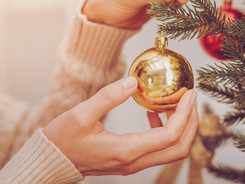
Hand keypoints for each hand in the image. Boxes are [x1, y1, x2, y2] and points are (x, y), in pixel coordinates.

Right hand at [43, 76, 198, 175]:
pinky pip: (158, 148)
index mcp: (126, 150)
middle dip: (190, 122)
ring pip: (171, 150)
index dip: (185, 114)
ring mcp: (134, 163)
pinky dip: (165, 130)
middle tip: (190, 98)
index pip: (170, 136)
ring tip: (175, 103)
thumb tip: (134, 81)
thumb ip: (109, 96)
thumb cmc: (63, 140)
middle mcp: (135, 161)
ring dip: (181, 126)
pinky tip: (154, 113)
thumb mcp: (81, 114)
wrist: (53, 161)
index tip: (189, 94)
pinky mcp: (131, 160)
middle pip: (179, 147)